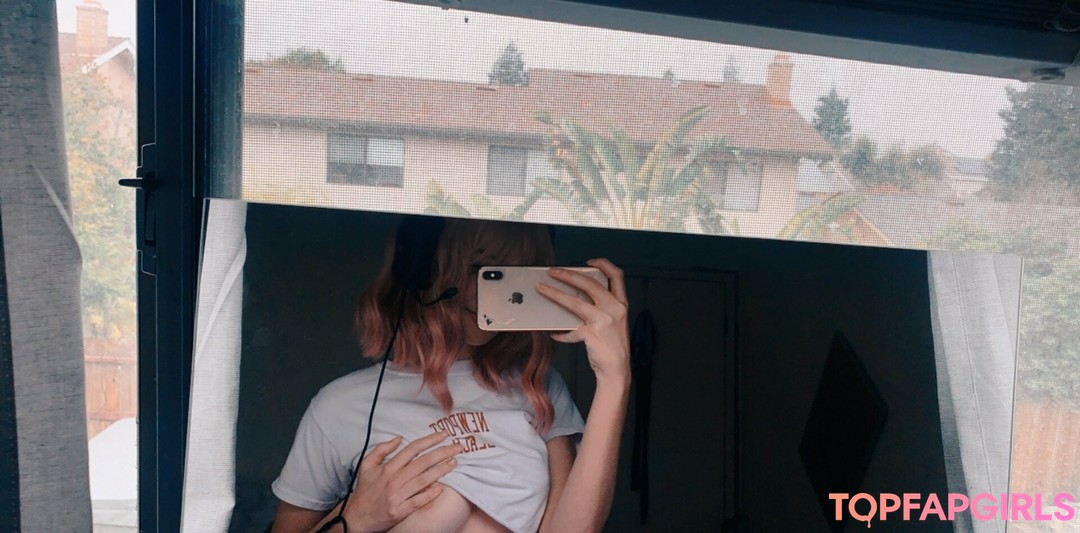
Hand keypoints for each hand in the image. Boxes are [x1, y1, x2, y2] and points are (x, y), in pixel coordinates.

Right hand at [341, 432, 460, 532]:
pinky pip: (418, 501)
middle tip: (458, 447)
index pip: (412, 449)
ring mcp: (397, 496)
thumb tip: (399, 438)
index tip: (443, 435)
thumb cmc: (364, 490)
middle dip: (442, 453)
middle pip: (422, 463)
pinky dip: (429, 494)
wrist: (356, 516)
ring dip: (441, 470)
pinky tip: (441, 487)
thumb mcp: (366, 465)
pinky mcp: (400, 511)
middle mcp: (394, 480)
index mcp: (387, 468)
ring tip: (454, 462)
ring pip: (423, 480)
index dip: (429, 440)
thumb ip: (382, 449)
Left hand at [537, 258, 629, 384]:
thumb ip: (601, 308)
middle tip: (553, 271)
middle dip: (569, 275)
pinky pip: (570, 330)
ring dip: (555, 294)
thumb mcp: (615, 322)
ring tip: (542, 289)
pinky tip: (553, 334)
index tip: (588, 262)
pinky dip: (561, 333)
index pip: (616, 275)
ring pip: (575, 302)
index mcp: (621, 303)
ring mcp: (603, 321)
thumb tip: (576, 296)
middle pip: (589, 283)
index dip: (603, 264)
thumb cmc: (614, 346)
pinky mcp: (592, 334)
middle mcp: (614, 309)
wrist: (617, 369)